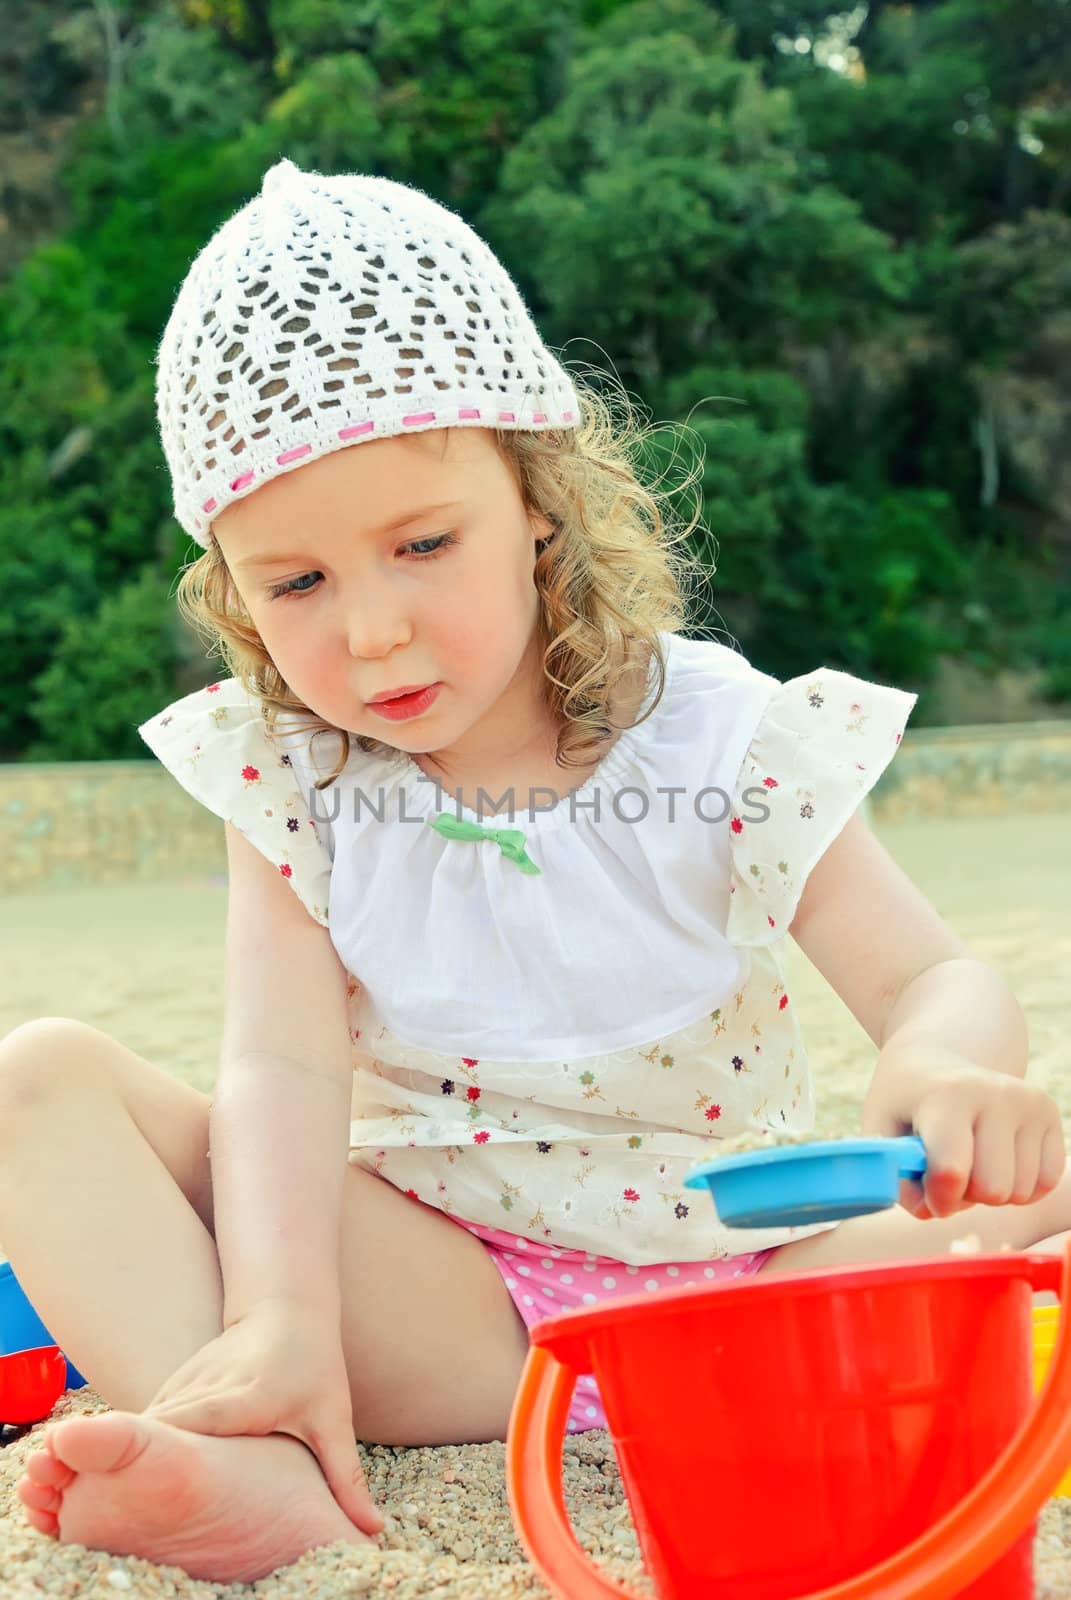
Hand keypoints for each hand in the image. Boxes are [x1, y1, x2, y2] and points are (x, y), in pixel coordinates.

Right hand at [143, 1299, 383, 1535]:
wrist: (286, 1307)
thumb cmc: (315, 1365)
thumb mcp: (334, 1418)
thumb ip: (346, 1477)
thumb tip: (373, 1531)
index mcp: (249, 1397)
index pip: (200, 1422)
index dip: (171, 1450)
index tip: (144, 1486)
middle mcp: (212, 1385)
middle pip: (165, 1428)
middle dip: (143, 1464)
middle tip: (124, 1511)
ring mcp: (189, 1377)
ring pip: (150, 1423)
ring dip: (136, 1456)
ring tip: (121, 1500)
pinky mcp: (177, 1378)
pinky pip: (150, 1415)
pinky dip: (138, 1443)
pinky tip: (128, 1475)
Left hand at [862, 1045, 1066, 1219]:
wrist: (939, 1055)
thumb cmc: (905, 1101)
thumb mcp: (880, 1129)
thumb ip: (892, 1175)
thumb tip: (930, 1209)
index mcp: (947, 1096)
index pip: (951, 1170)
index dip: (938, 1198)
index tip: (926, 1193)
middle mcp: (995, 1094)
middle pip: (992, 1190)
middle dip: (965, 1196)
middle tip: (946, 1170)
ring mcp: (1027, 1102)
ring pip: (1020, 1192)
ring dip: (990, 1192)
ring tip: (970, 1159)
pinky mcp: (1049, 1112)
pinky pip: (1045, 1184)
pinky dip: (1019, 1187)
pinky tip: (996, 1160)